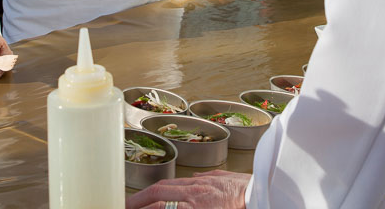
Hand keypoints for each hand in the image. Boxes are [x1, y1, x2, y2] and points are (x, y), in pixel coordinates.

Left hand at [125, 170, 248, 208]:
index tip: (131, 202)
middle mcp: (193, 194)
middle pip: (157, 194)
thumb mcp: (224, 180)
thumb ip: (206, 179)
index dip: (144, 195)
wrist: (262, 196)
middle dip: (136, 202)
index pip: (163, 187)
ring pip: (161, 206)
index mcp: (198, 184)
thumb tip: (193, 178)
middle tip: (122, 207)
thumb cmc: (246, 191)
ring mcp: (195, 206)